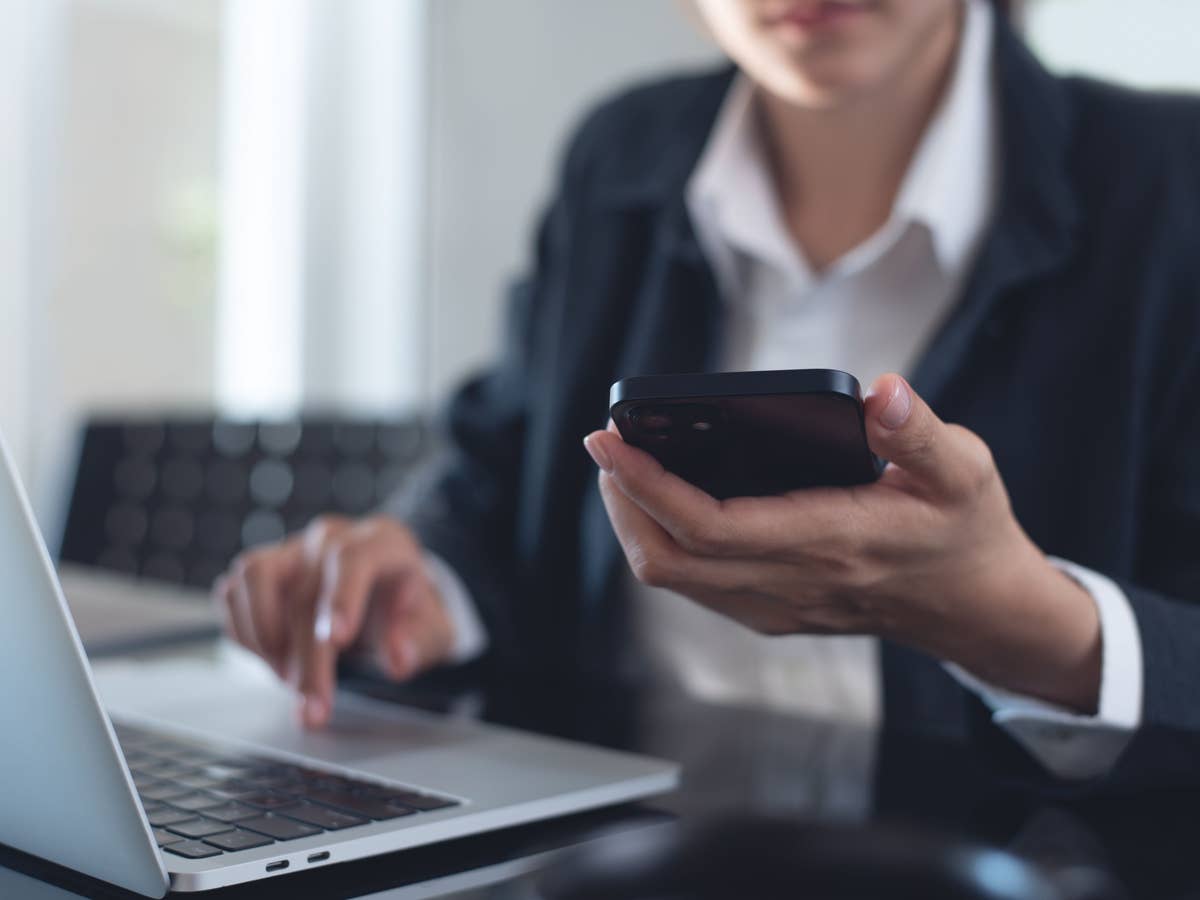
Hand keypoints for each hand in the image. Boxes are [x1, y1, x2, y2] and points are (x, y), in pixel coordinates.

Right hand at [215, 515, 455, 727]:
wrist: (387, 590)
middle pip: (306, 590)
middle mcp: (331, 538)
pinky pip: (233, 592)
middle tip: (314, 706)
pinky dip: (243, 632)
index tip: (338, 641)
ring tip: (288, 678)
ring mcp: (292, 550)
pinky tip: (273, 660)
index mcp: (381, 542)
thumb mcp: (435, 626)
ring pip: (255, 576)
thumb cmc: (410, 608)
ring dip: (264, 636)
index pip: (354, 558)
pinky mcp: (264, 570)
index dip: (342, 598)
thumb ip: (421, 641)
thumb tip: (398, 659)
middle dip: (307, 658)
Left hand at [584, 374, 1101, 712]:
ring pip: (673, 577)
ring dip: (634, 522)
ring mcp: (777, 605)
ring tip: (624, 464)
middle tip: (607, 442)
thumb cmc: (966, 531)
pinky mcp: (773, 612)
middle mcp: (791, 583)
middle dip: (621, 500)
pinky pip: (695, 585)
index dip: (645, 483)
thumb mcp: (961, 470)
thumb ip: (917, 431)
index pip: (707, 524)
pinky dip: (664, 542)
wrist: (979, 608)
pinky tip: (667, 499)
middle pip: (668, 559)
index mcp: (829, 541)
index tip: (607, 438)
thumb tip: (882, 391)